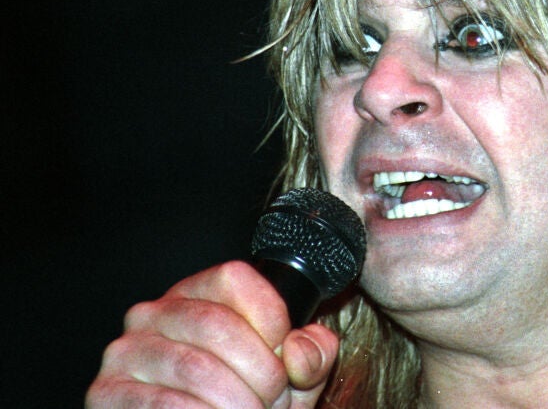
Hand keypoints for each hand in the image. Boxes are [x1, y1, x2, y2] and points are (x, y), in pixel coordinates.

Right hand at [86, 261, 338, 407]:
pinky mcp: (106, 393)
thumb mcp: (293, 377)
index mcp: (198, 293)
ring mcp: (126, 353)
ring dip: (238, 403)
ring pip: (195, 368)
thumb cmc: (248, 404)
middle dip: (260, 373)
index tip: (286, 358)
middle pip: (218, 325)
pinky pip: (165, 403)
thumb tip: (298, 349)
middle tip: (273, 401)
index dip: (273, 321)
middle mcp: (153, 313)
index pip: (236, 279)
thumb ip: (312, 355)